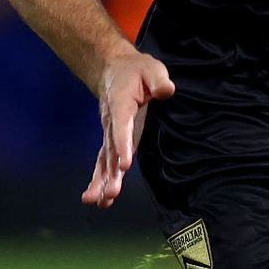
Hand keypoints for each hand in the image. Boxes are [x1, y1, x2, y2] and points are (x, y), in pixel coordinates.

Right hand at [84, 48, 175, 207]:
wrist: (113, 70)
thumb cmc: (136, 71)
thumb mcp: (151, 68)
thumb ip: (158, 79)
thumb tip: (166, 90)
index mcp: (120, 103)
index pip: (120, 126)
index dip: (122, 145)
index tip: (125, 164)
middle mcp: (111, 122)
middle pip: (109, 150)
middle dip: (111, 173)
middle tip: (111, 193)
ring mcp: (110, 133)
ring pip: (105, 160)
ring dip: (104, 181)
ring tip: (102, 201)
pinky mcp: (113, 141)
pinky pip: (106, 162)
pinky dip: (103, 180)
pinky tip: (103, 200)